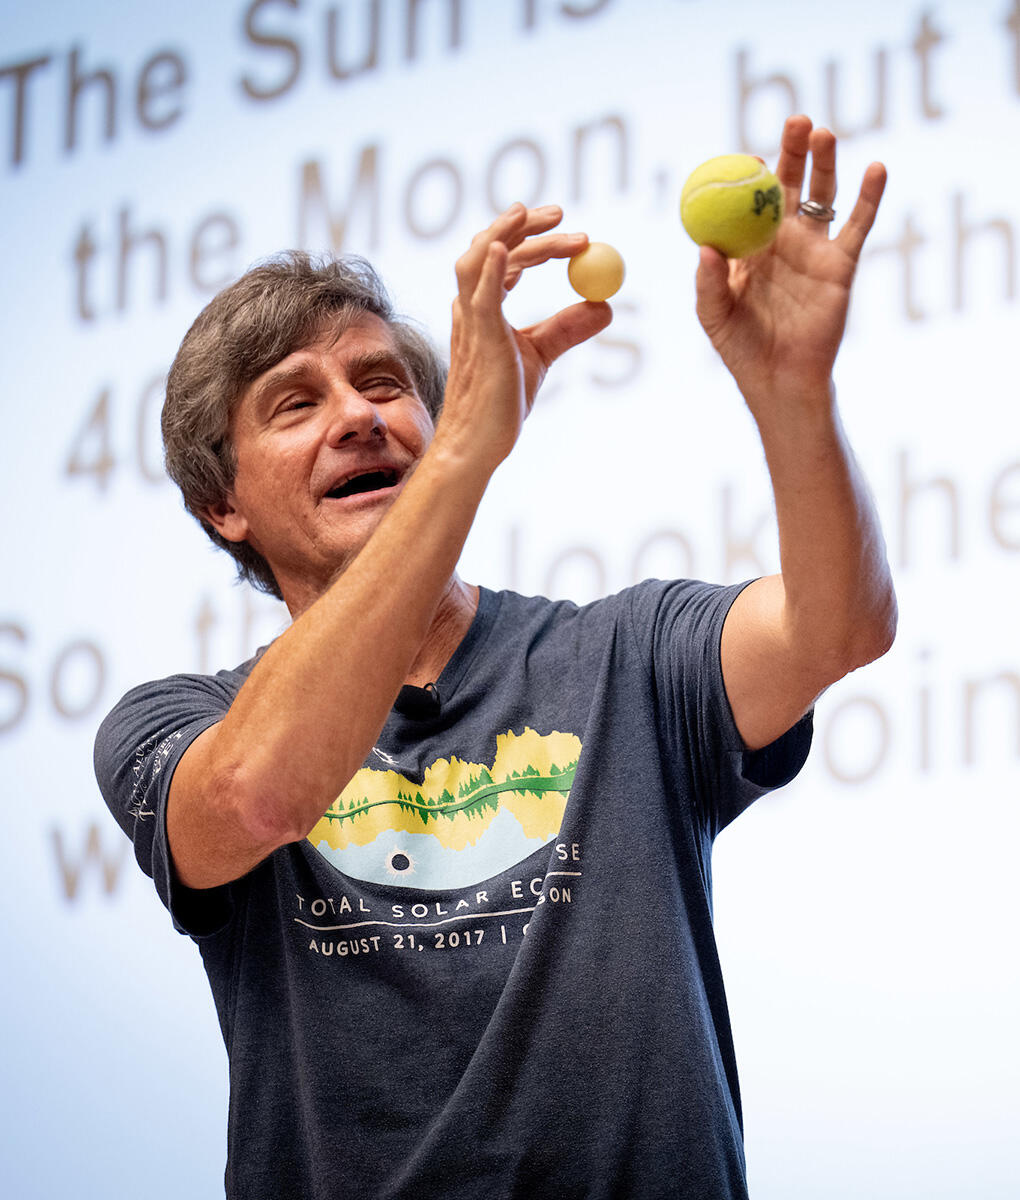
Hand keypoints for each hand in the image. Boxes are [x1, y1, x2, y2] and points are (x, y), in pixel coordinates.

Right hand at [438, 203, 612, 469]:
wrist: (480, 442)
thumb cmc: (501, 403)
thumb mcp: (542, 355)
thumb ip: (568, 328)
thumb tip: (604, 306)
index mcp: (482, 308)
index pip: (505, 257)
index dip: (534, 237)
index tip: (569, 229)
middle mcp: (471, 308)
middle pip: (492, 247)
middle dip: (525, 225)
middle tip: (563, 212)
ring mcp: (472, 322)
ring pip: (480, 259)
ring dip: (509, 233)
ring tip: (542, 216)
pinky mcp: (480, 340)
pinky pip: (482, 297)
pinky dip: (494, 269)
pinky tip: (508, 249)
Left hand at [694, 115, 885, 412]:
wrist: (781, 379)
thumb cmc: (741, 348)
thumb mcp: (715, 316)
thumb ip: (708, 283)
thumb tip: (704, 248)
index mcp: (746, 245)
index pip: (746, 200)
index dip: (748, 174)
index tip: (746, 158)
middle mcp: (780, 240)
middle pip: (787, 184)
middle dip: (791, 150)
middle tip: (794, 120)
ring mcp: (812, 249)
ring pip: (822, 195)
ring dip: (824, 162)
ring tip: (822, 133)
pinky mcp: (841, 264)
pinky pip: (858, 225)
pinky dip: (870, 196)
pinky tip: (876, 168)